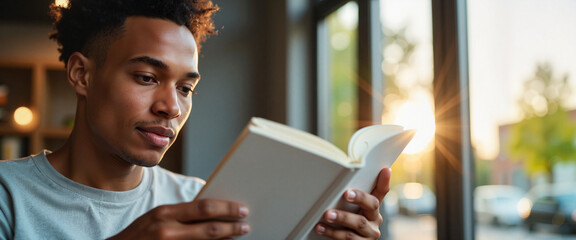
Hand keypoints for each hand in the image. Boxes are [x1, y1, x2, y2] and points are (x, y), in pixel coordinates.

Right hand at [107, 199, 249, 239]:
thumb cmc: (139, 235)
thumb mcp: (156, 218)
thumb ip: (181, 215)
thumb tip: (212, 213)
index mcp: (165, 213)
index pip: (204, 207)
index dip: (227, 208)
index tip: (242, 209)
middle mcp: (167, 230)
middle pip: (209, 228)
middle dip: (232, 227)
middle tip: (246, 226)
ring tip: (237, 237)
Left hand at [314, 168, 390, 239]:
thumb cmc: (348, 222)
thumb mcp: (354, 208)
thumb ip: (355, 193)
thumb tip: (360, 171)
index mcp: (374, 209)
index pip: (382, 192)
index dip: (384, 182)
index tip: (384, 170)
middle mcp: (374, 222)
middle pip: (371, 207)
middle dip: (359, 199)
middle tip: (345, 193)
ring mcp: (368, 236)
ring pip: (359, 223)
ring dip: (342, 218)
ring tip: (327, 214)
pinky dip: (331, 233)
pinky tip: (320, 227)